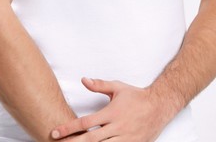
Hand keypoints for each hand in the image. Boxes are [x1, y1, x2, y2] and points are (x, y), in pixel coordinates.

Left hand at [50, 77, 166, 141]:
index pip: (86, 123)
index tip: (56, 132)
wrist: (159, 106)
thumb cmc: (136, 96)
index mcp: (111, 112)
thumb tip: (84, 80)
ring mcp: (125, 139)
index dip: (69, 128)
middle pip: (91, 140)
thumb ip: (100, 85)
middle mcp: (117, 127)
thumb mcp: (118, 87)